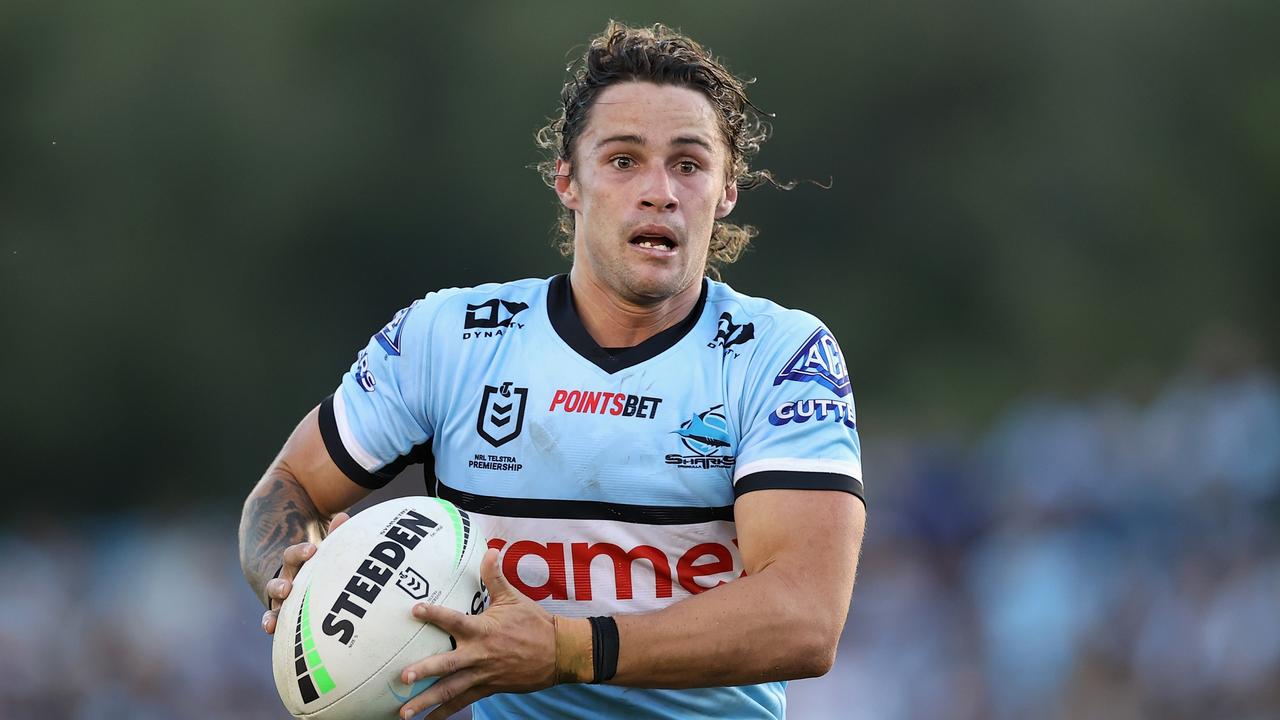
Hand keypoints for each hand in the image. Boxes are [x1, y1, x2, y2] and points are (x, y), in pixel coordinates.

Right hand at [261, 512, 349, 633]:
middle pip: (280, 580)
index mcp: (294, 563)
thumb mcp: (324, 550)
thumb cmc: (318, 562)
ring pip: (274, 601)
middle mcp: (285, 579)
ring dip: (274, 609)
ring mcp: (281, 597)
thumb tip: (344, 517)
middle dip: (281, 584)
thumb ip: (334, 535)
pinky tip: (270, 629)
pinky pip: (274, 618)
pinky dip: (270, 623)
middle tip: (287, 588)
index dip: (300, 552)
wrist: (300, 575)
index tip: (312, 550)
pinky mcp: (282, 613)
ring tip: (273, 619)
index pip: (293, 555)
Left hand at [396, 548, 572, 718]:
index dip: (435, 614)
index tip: (415, 610)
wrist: (559, 653)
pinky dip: (445, 713)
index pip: (454, 620)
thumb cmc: (534, 623)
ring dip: (427, 701)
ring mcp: (483, 674)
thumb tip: (490, 550)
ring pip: (451, 690)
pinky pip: (463, 702)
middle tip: (402, 678)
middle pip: (447, 664)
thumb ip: (495, 577)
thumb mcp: (514, 598)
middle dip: (424, 671)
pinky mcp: (489, 688)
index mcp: (483, 629)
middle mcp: (480, 654)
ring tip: (404, 712)